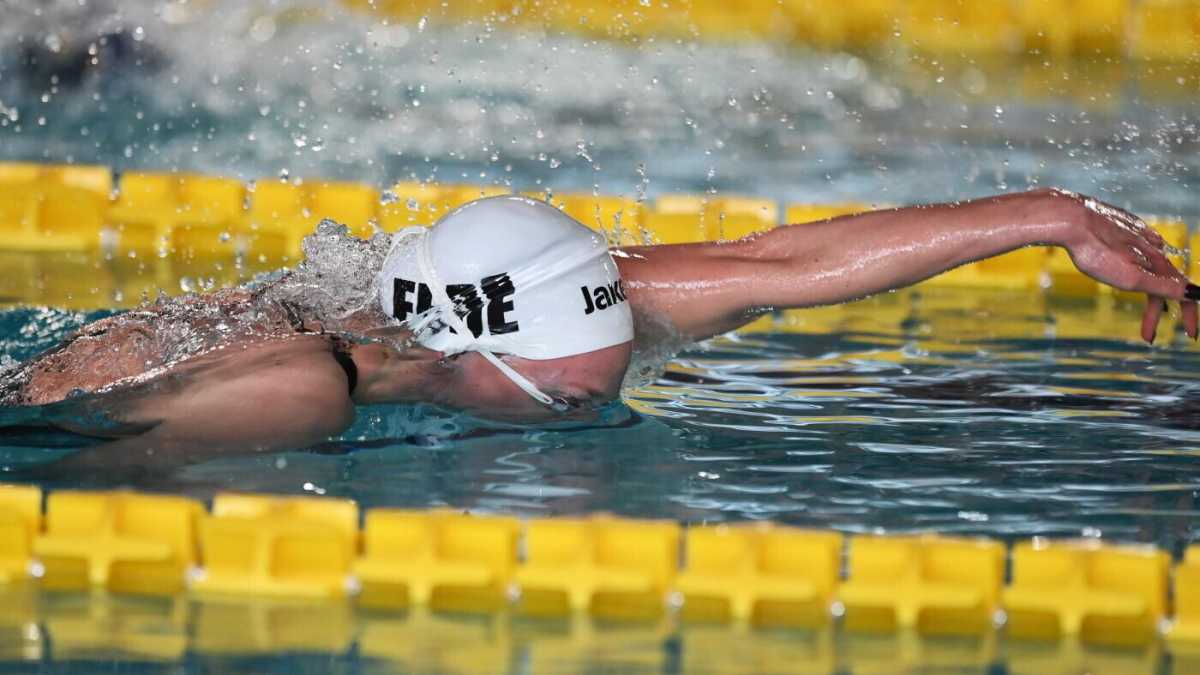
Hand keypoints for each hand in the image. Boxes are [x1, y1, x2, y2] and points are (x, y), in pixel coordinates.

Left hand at [1055, 189, 1197, 342]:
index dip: (1188, 315)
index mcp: (1157, 260)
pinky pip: (1136, 250)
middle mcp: (1152, 246)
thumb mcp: (1130, 277)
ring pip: (1150, 266)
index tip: (1189, 335)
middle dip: (1157, 311)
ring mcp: (1135, 234)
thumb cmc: (1096, 251)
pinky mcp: (1117, 227)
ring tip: (1145, 308)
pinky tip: (1134, 266)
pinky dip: (1139, 268)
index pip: (1182, 292)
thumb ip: (1163, 286)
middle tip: (1147, 336)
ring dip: (1149, 292)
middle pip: (1162, 282)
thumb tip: (1195, 293)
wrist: (1068, 220)